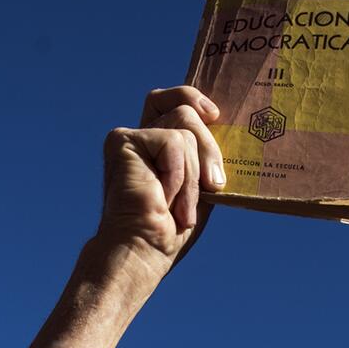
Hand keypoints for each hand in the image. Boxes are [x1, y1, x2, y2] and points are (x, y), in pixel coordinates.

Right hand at [95, 86, 225, 279]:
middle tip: (213, 183)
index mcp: (157, 145)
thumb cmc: (171, 229)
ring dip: (192, 173)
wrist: (143, 250)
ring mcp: (130, 136)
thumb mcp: (201, 186)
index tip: (214, 114)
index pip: (174, 101)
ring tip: (178, 205)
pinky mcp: (123, 140)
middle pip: (185, 107)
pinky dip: (178, 175)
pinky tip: (163, 198)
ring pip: (185, 127)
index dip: (194, 97)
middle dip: (209, 146)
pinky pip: (173, 141)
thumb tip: (226, 127)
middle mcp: (141, 135)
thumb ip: (207, 156)